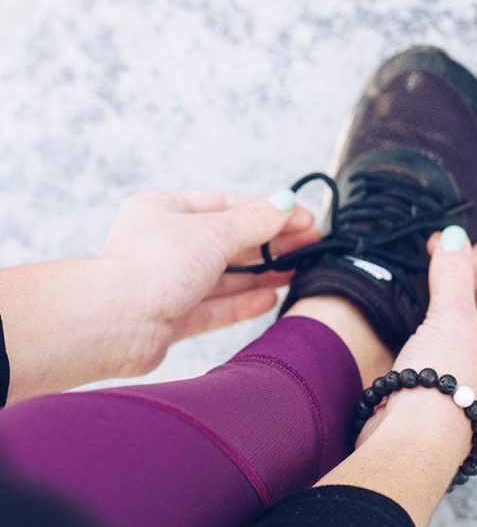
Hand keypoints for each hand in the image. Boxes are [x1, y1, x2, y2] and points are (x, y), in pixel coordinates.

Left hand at [99, 189, 319, 375]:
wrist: (116, 322)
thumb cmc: (152, 266)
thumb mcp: (213, 232)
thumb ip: (254, 221)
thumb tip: (287, 203)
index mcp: (165, 210)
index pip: (227, 205)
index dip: (268, 211)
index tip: (303, 218)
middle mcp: (166, 245)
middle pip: (230, 240)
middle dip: (271, 242)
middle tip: (310, 243)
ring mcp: (169, 282)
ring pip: (225, 275)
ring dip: (262, 273)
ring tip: (298, 269)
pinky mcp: (173, 317)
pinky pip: (216, 306)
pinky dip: (243, 302)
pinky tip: (271, 297)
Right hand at [360, 229, 476, 446]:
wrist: (410, 446)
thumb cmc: (444, 386)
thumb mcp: (453, 319)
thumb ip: (455, 275)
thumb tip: (453, 238)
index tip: (456, 241)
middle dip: (470, 283)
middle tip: (454, 252)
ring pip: (471, 340)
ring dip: (454, 307)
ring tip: (441, 279)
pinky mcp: (452, 408)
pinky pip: (454, 359)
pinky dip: (442, 334)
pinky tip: (428, 322)